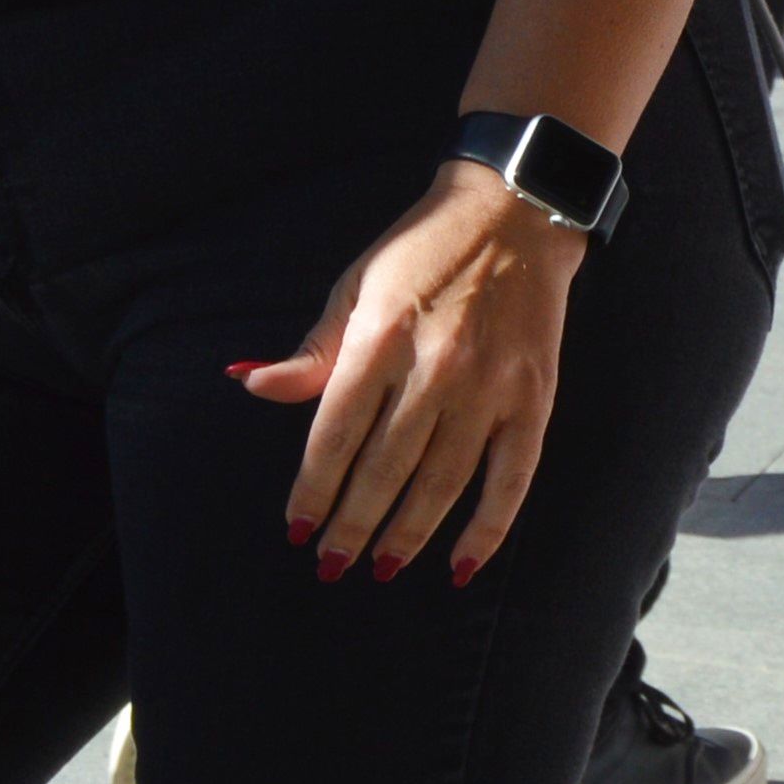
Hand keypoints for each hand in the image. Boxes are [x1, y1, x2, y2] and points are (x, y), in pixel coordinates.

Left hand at [237, 159, 589, 587]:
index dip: (313, 489)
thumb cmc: (420, 252)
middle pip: (384, 469)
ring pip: (441, 484)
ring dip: (408, 535)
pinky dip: (487, 529)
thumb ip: (311, 351)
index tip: (297, 529)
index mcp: (380, 338)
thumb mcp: (355, 288)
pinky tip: (461, 566)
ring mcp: (488, 387)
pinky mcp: (533, 400)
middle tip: (331, 564)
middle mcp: (434, 368)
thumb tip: (249, 385)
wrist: (514, 214)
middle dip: (353, 525)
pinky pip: (511, 481)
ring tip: (381, 570)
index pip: (336, 434)